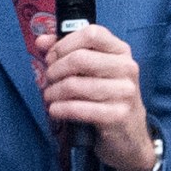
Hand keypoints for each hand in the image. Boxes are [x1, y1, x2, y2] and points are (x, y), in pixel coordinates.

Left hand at [35, 25, 158, 170]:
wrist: (130, 137)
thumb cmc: (106, 98)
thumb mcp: (93, 72)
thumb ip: (67, 52)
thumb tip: (41, 40)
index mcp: (121, 51)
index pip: (91, 33)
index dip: (65, 43)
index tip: (51, 57)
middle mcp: (127, 68)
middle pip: (80, 58)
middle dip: (55, 70)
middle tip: (48, 80)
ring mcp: (125, 92)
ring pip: (75, 84)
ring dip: (54, 92)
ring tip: (49, 97)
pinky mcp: (117, 115)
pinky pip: (78, 108)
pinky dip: (60, 109)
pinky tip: (55, 110)